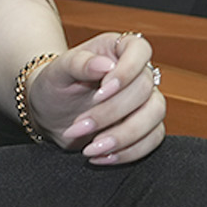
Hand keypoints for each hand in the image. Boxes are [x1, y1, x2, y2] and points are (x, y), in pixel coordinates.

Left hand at [26, 31, 164, 165]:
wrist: (51, 114)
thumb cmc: (55, 85)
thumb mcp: (58, 71)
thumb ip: (78, 63)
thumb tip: (104, 66)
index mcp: (118, 49)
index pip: (139, 50)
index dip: (127, 71)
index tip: (100, 91)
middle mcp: (138, 72)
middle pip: (145, 88)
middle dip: (112, 112)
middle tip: (79, 125)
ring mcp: (145, 99)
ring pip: (155, 114)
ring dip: (124, 135)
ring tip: (91, 148)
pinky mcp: (146, 126)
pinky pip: (153, 138)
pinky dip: (129, 151)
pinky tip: (101, 157)